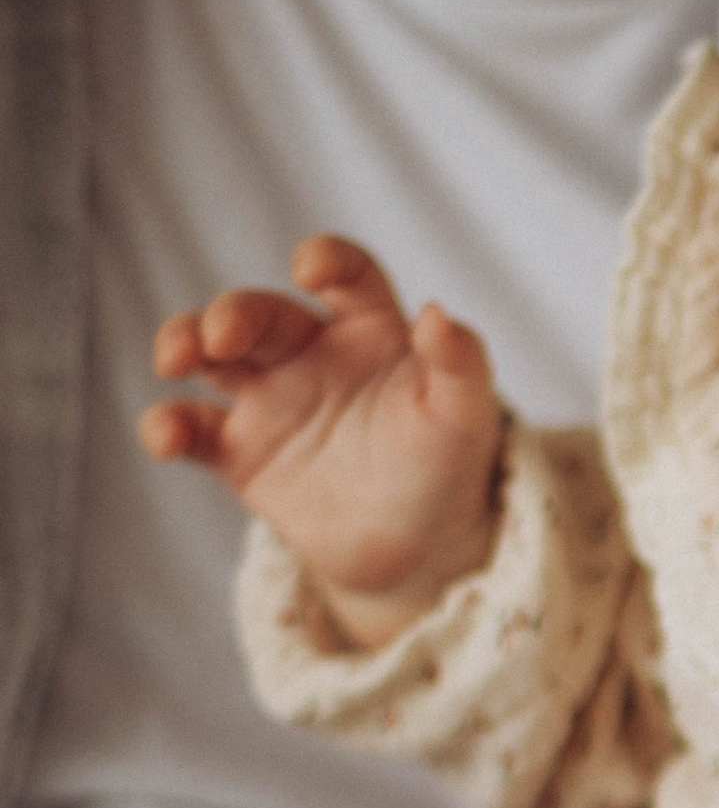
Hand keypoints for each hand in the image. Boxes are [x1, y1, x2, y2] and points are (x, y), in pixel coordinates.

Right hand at [143, 236, 501, 645]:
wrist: (418, 547)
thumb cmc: (444, 466)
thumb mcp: (464, 417)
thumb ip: (460, 364)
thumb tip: (439, 316)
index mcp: (368, 328)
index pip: (345, 275)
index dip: (326, 260)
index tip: (311, 269)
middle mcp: (309, 351)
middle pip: (260, 312)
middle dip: (232, 314)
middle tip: (222, 337)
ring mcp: (268, 397)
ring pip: (210, 354)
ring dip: (182, 342)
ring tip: (174, 359)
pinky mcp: (238, 451)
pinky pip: (192, 428)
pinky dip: (167, 425)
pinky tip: (166, 435)